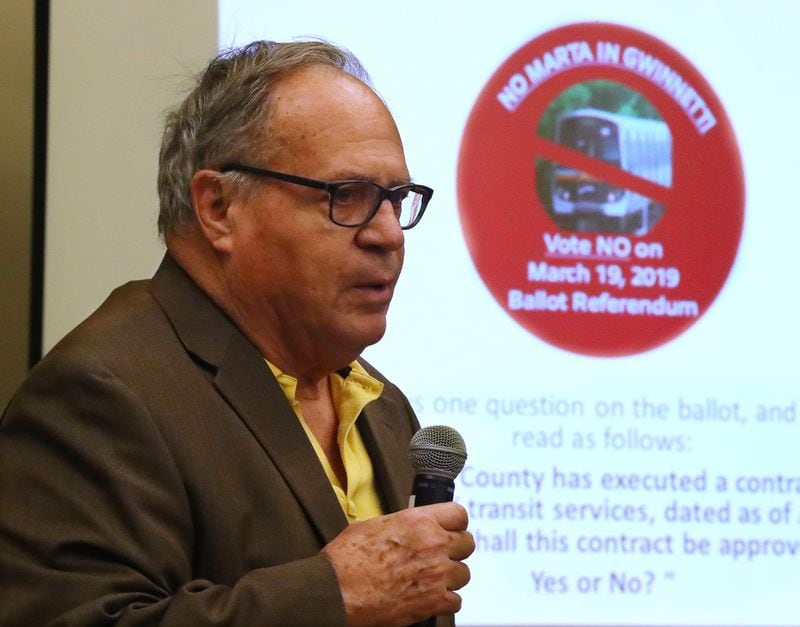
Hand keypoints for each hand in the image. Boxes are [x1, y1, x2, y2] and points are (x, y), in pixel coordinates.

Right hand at [321, 502, 473, 626]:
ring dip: (450, 576)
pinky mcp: (433, 602)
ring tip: (432, 579)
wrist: (336, 591)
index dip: (455, 522)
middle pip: (467, 543)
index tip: (450, 528)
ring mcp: (436, 574)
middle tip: (442, 555)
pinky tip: (429, 597)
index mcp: (417, 520)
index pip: (458, 514)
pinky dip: (444, 601)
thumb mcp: (372, 525)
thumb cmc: (346, 558)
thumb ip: (401, 524)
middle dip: (456, 549)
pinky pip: (456, 601)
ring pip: (464, 573)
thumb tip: (407, 528)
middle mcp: (433, 544)